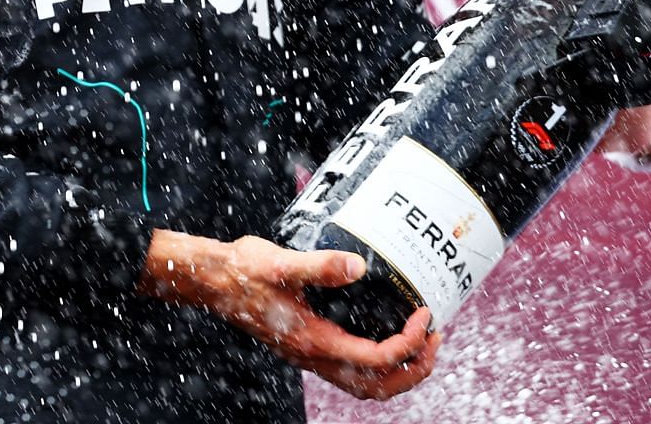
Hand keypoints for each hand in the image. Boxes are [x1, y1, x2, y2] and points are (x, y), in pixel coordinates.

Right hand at [139, 231, 440, 399]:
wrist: (213, 281)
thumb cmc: (244, 270)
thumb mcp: (282, 262)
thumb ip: (320, 266)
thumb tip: (358, 266)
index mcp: (313, 341)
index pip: (375, 360)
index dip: (408, 343)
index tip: (426, 313)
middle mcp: (314, 356)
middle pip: (376, 387)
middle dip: (414, 369)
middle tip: (437, 336)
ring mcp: (311, 355)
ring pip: (364, 386)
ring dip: (400, 372)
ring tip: (423, 341)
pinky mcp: (308, 346)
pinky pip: (352, 371)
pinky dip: (379, 364)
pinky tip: (387, 334)